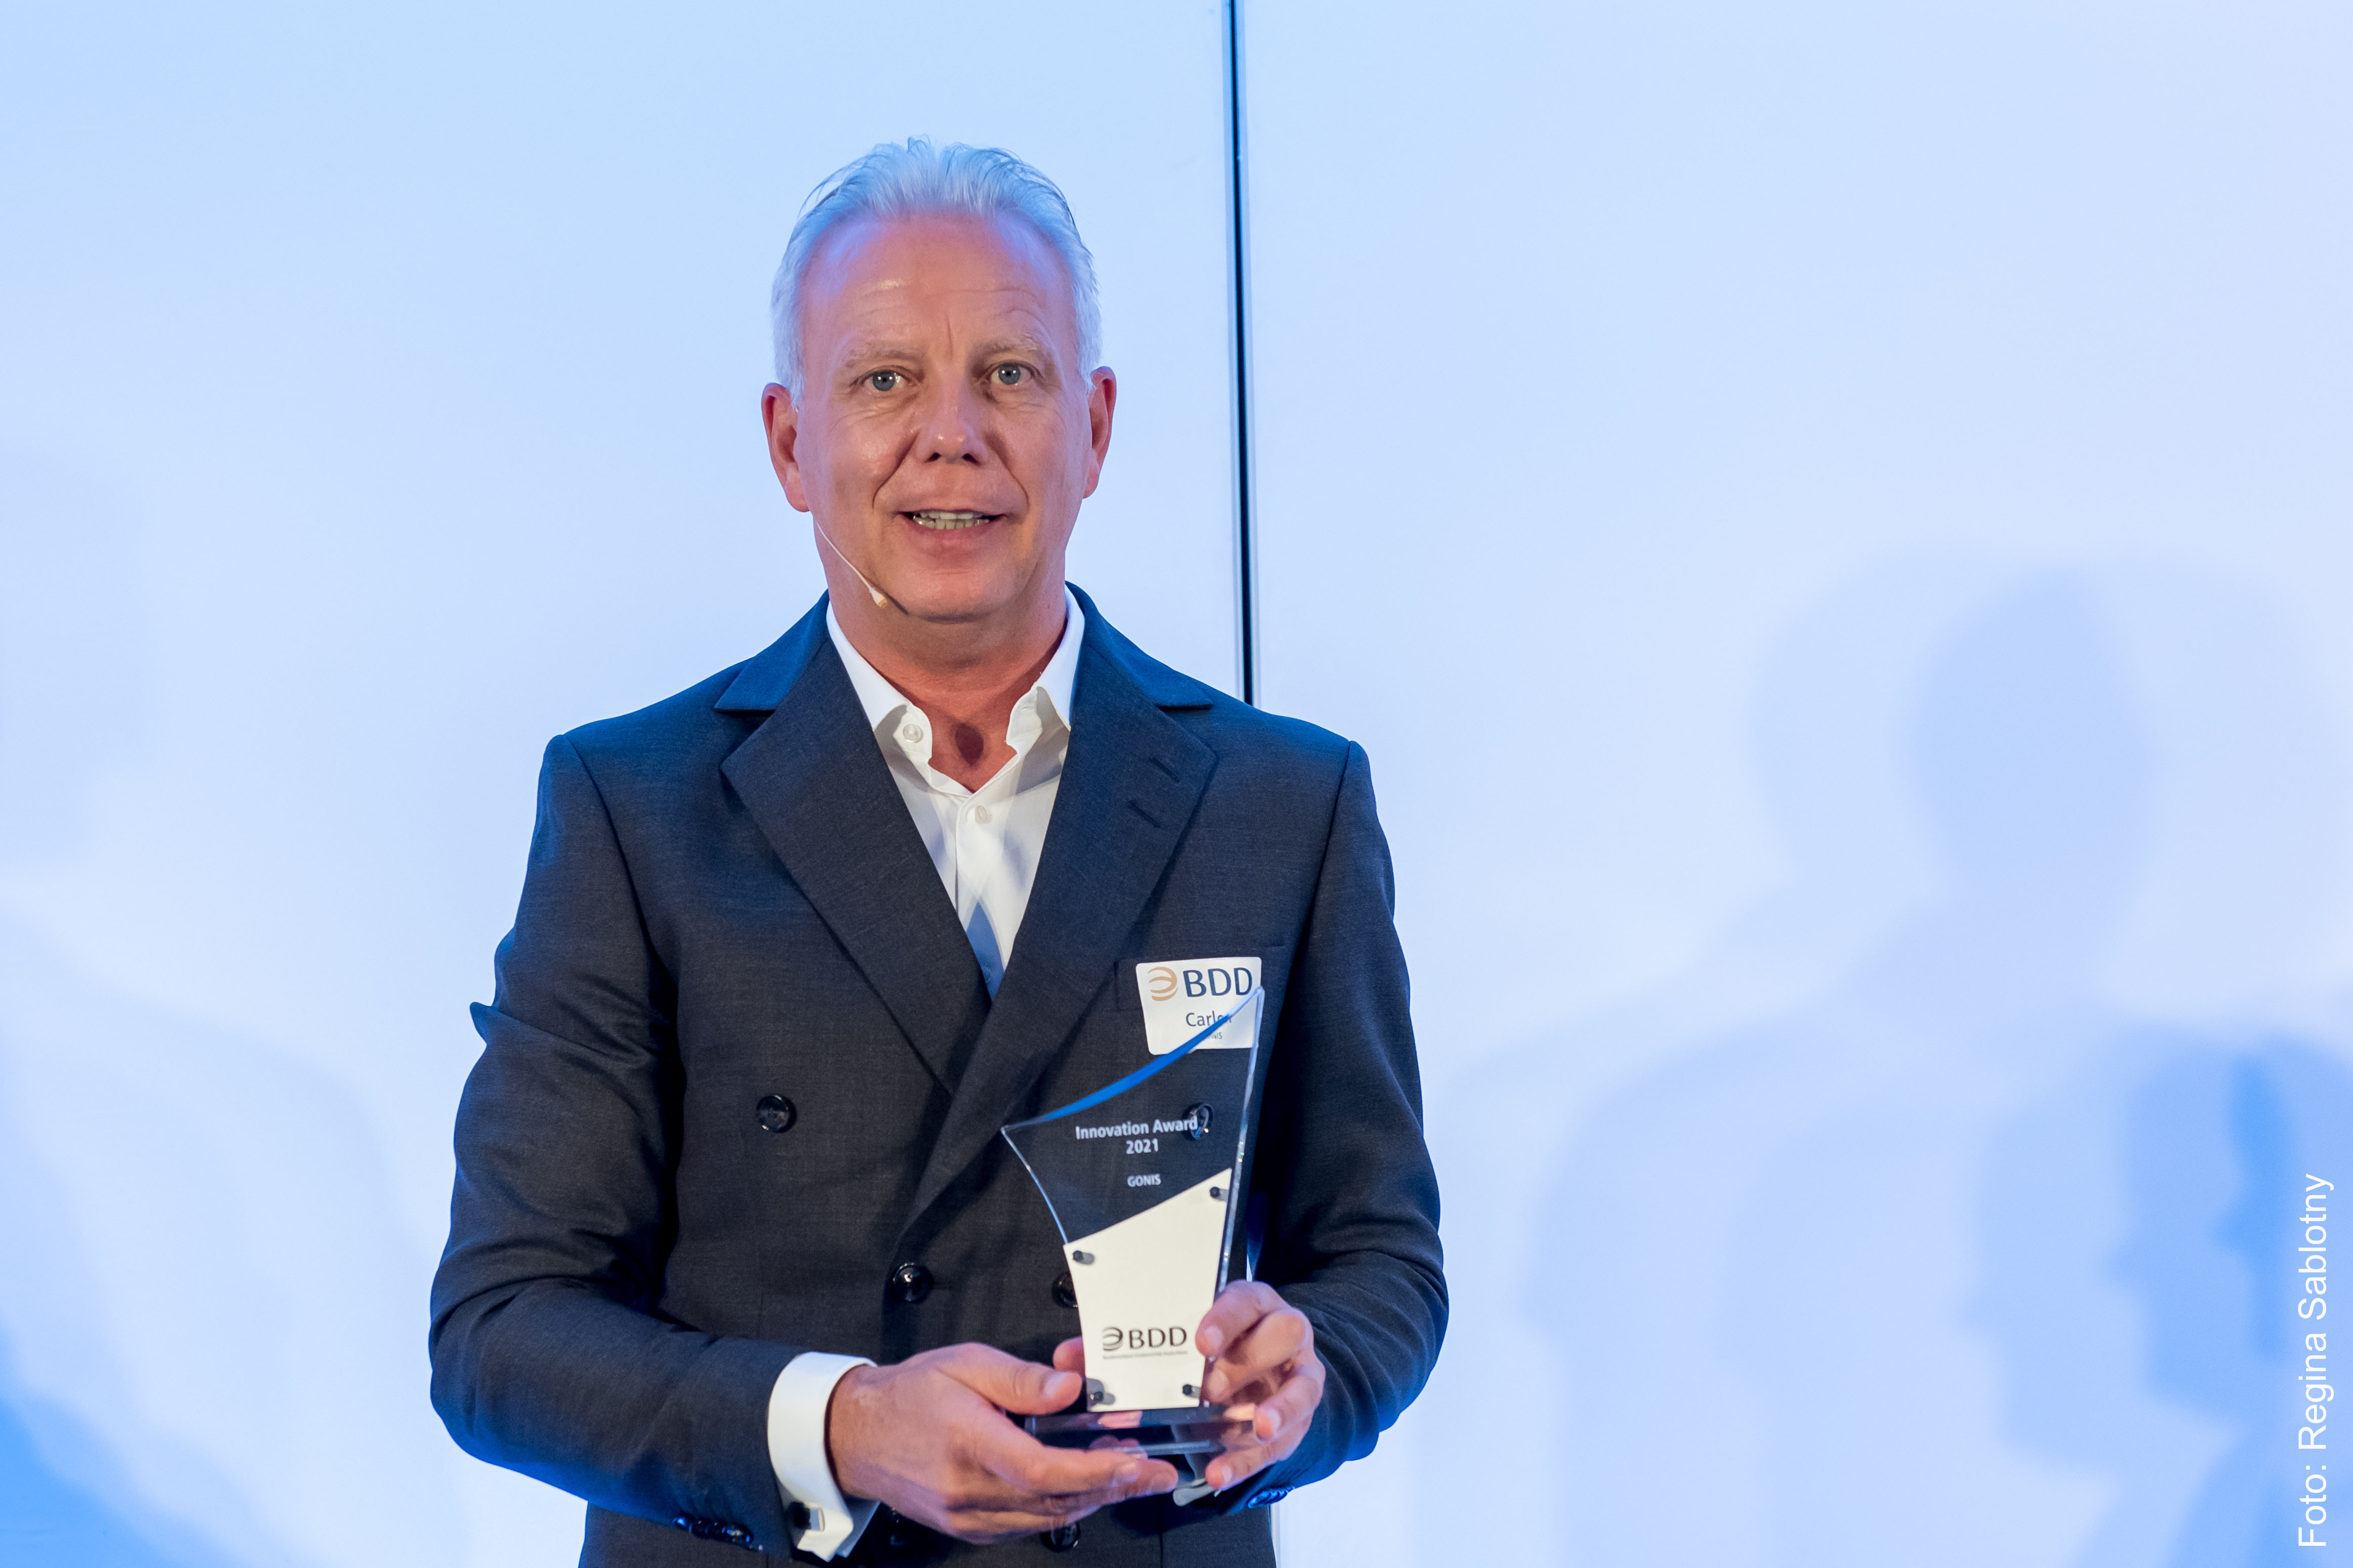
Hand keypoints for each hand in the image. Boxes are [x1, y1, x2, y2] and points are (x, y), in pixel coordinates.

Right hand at [825, 1343, 1180, 1543]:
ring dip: (1094, 1498)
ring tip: (1132, 1474)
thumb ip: (1021, 1378)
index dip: (1096, 1469)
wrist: (857, 1434)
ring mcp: (967, 1515)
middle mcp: (968, 1489)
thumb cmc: (909, 1394)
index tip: (1136, 1461)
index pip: (1043, 1468)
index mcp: (968, 1443)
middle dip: (1115, 1487)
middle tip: (1157, 1472)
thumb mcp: (965, 1363)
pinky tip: (1085, 1488)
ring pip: (1046, 1517)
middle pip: (1055, 1500)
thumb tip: (1070, 1388)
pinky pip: (1025, 1525)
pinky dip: (1061, 1508)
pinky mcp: (967, 1527)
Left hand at [1051, 1279, 1324, 1494]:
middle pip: (1284, 1333)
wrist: (1259, 1372)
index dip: (1226, 1318)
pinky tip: (1222, 1473)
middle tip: (1209, 1389)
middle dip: (1246, 1362)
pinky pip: (1287, 1439)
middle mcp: (1281, 1331)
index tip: (1201, 1341)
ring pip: (1303, 1385)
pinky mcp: (1300, 1415)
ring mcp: (1298, 1373)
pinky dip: (1251, 1458)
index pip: (1245, 1299)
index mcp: (1249, 1304)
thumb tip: (1066, 1358)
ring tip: (1256, 1428)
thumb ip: (1120, 1349)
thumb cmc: (1209, 1352)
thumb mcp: (1174, 1343)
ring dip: (1278, 1409)